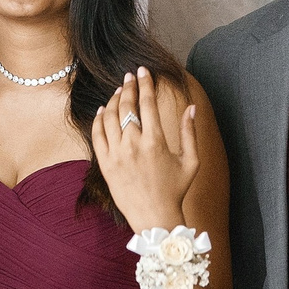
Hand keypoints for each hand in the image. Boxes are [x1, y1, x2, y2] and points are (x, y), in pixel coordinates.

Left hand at [90, 68, 199, 230]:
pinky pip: (97, 135)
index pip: (148, 103)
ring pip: (110, 118)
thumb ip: (189, 132)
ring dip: (113, 100)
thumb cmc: (175, 190)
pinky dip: (99, 119)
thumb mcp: (191, 161)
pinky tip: (103, 110)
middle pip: (126, 106)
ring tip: (119, 91)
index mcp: (156, 142)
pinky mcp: (105, 164)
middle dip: (128, 87)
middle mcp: (133, 145)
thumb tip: (190, 107)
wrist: (154, 217)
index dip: (145, 84)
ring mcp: (116, 155)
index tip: (143, 71)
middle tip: (130, 76)